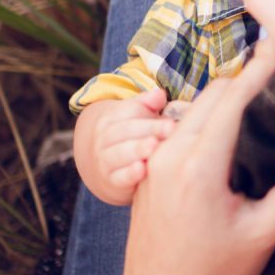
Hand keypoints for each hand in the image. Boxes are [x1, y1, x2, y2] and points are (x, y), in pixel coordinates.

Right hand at [73, 88, 175, 205]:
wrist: (106, 167)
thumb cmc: (133, 136)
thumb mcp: (138, 117)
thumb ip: (147, 104)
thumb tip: (160, 93)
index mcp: (111, 118)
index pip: (128, 111)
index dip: (148, 111)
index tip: (170, 118)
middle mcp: (104, 138)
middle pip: (125, 130)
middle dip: (149, 129)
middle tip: (170, 129)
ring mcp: (104, 160)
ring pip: (119, 153)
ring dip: (137, 149)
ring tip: (155, 146)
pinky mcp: (111, 181)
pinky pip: (118, 177)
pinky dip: (129, 174)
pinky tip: (142, 170)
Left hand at [116, 40, 274, 274]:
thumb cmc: (211, 274)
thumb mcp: (262, 237)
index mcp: (199, 167)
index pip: (233, 99)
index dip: (259, 68)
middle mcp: (171, 155)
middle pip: (212, 94)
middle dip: (246, 76)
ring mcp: (155, 161)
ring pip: (194, 107)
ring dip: (226, 94)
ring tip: (262, 90)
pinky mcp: (149, 170)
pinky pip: (181, 125)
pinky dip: (208, 114)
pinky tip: (232, 122)